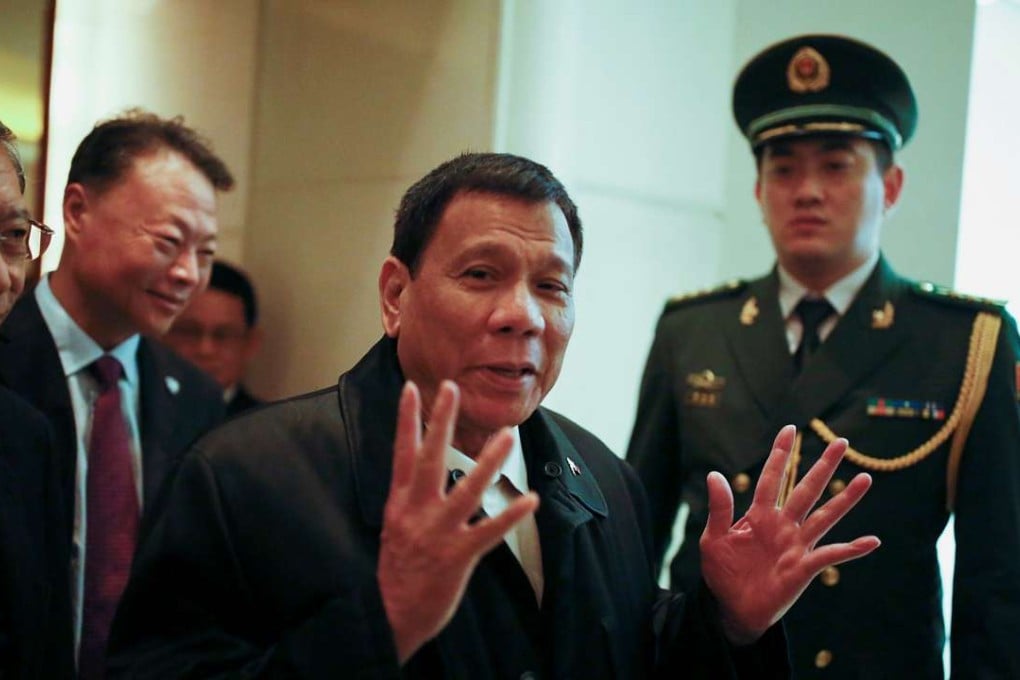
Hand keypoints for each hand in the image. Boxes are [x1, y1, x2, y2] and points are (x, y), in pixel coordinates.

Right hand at [377, 380, 539, 663]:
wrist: (389, 618)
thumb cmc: (396, 574)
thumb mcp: (394, 530)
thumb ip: (409, 501)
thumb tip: (419, 476)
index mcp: (399, 504)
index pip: (401, 453)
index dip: (406, 420)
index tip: (411, 388)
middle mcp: (416, 512)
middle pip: (429, 458)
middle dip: (441, 421)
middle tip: (451, 388)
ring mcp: (437, 533)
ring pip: (466, 489)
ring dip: (489, 462)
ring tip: (507, 435)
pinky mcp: (457, 556)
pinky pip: (488, 531)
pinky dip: (510, 515)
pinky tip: (530, 499)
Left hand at [699, 425, 878, 645]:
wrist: (731, 609)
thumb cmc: (722, 573)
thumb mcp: (713, 539)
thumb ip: (719, 508)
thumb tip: (714, 474)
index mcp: (759, 515)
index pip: (772, 478)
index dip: (780, 454)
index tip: (789, 429)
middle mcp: (782, 525)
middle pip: (806, 490)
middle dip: (823, 466)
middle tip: (841, 442)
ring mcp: (796, 545)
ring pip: (824, 516)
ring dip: (845, 499)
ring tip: (865, 478)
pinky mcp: (803, 568)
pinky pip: (831, 555)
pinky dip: (852, 549)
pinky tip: (872, 541)